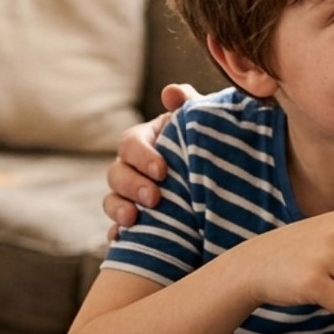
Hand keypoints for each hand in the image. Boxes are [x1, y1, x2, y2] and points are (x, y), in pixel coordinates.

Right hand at [104, 83, 199, 238]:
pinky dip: (119, 235)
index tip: (163, 170)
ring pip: (112, 200)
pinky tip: (123, 241)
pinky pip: (117, 230)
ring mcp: (130, 196)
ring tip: (133, 220)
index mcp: (146, 141)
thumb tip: (171, 92)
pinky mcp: (137, 222)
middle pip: (117, 173)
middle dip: (132, 185)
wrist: (222, 183)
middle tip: (154, 198)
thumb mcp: (202, 125)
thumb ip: (189, 105)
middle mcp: (133, 168)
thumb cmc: (209, 146)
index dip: (142, 156)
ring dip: (119, 209)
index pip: (131, 143)